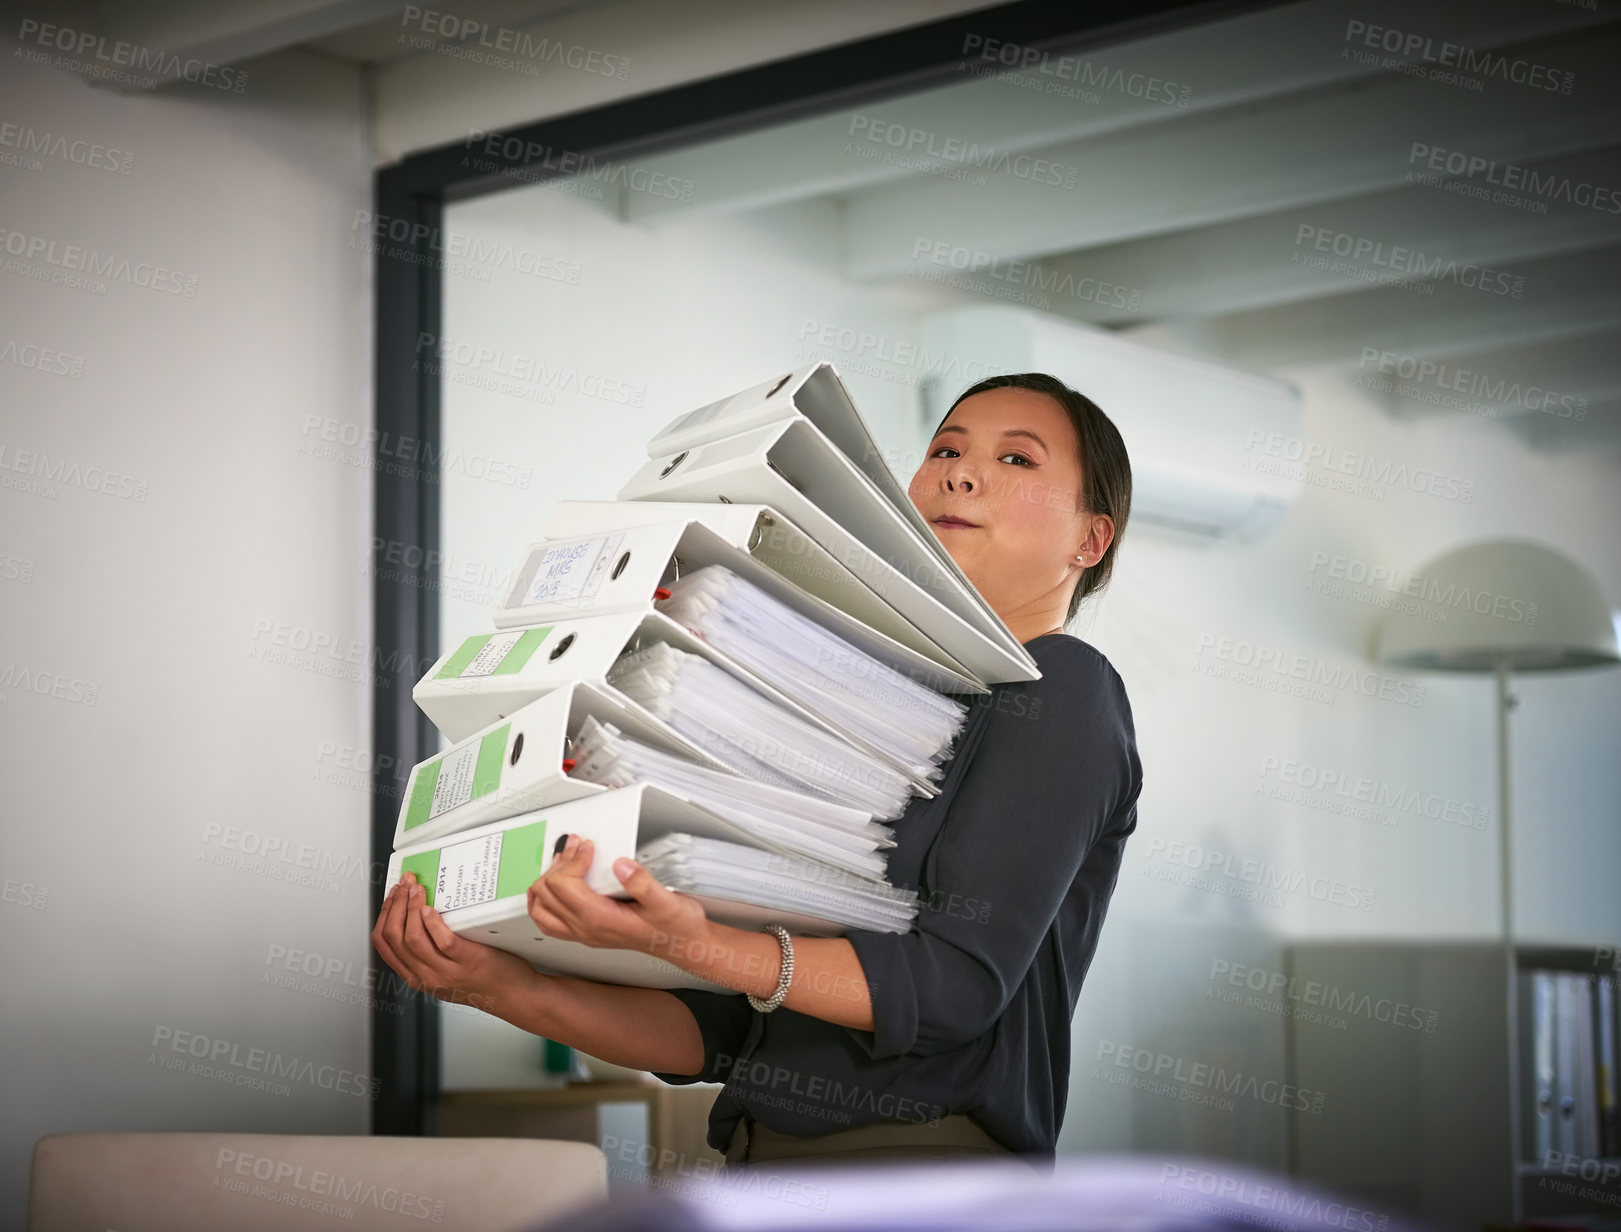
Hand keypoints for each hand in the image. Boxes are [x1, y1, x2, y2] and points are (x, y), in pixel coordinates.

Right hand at [371, 872, 538, 1016]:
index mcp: (416, 977)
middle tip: (404, 885)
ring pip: (413, 938)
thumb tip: (419, 913)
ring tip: (416, 890)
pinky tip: (432, 909)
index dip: (385, 915)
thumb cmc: (484, 978)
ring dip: (411, 908)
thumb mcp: (445, 971)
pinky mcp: (468, 961)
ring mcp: (446, 971)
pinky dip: (433, 922)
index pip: (384, 945)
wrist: (512, 995)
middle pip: (395, 938)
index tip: (392, 896)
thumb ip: (430, 952)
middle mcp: (426, 976)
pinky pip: (442, 940)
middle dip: (395, 906)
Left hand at [527, 833, 709, 956]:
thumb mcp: (666, 901)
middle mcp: (586, 929)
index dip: (573, 859)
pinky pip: (549, 922)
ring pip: (540, 909)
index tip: (590, 848)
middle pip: (546, 893)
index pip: (563, 885)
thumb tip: (620, 865)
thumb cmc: (674, 926)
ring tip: (562, 862)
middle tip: (578, 847)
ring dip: (545, 882)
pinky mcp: (586, 932)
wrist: (681, 943)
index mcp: (600, 919)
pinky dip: (543, 902)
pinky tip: (552, 890)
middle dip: (559, 864)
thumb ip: (642, 883)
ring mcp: (583, 933)